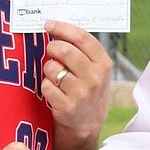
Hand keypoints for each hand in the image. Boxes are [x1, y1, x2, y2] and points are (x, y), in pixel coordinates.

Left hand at [41, 19, 111, 149]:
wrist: (87, 124)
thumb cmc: (87, 90)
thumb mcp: (95, 70)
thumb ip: (83, 51)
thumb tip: (58, 28)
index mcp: (103, 64)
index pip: (82, 38)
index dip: (63, 28)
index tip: (49, 25)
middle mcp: (95, 78)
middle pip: (65, 50)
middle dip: (52, 47)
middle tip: (50, 51)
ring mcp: (81, 93)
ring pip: (53, 68)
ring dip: (48, 69)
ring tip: (55, 76)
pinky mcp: (67, 106)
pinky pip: (46, 86)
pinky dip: (46, 86)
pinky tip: (54, 91)